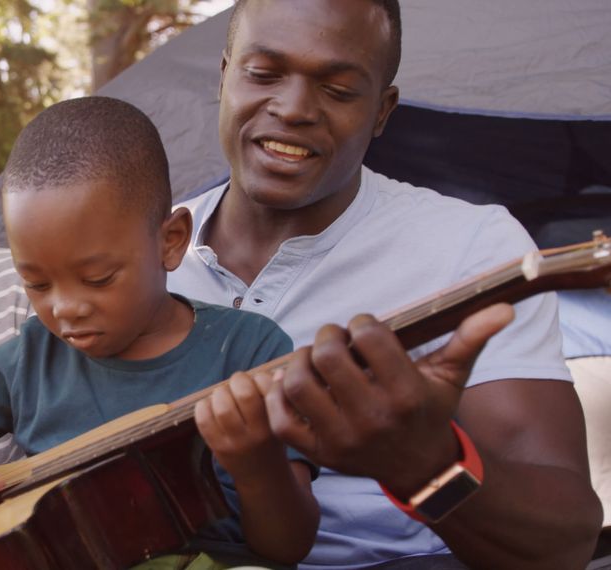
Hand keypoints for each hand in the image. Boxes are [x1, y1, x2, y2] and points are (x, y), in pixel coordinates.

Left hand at [195, 371, 283, 480]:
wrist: (263, 478)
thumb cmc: (272, 441)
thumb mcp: (281, 422)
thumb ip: (277, 397)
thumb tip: (275, 373)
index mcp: (274, 424)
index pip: (267, 389)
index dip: (260, 377)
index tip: (258, 381)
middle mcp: (257, 434)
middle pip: (243, 394)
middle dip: (238, 380)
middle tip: (238, 383)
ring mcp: (235, 442)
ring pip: (222, 406)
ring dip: (219, 392)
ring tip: (224, 394)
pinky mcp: (217, 448)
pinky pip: (203, 420)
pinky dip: (203, 406)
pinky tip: (211, 406)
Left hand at [259, 304, 513, 495]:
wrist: (420, 468)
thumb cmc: (431, 411)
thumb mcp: (452, 376)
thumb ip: (471, 338)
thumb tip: (504, 307)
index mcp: (406, 393)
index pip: (369, 336)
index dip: (361, 322)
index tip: (364, 328)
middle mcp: (373, 417)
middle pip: (327, 356)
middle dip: (327, 336)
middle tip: (334, 338)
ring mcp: (342, 439)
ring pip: (299, 385)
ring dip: (299, 361)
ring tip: (313, 358)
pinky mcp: (320, 452)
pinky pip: (282, 421)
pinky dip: (277, 397)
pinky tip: (291, 382)